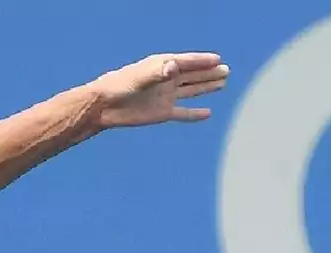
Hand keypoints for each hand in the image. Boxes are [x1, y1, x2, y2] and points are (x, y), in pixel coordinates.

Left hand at [86, 52, 229, 128]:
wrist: (104, 107)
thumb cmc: (119, 86)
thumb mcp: (140, 77)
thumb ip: (158, 72)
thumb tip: (174, 67)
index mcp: (162, 66)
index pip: (187, 62)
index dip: (202, 61)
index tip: (218, 60)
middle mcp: (166, 80)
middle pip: (193, 75)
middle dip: (209, 73)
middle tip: (226, 70)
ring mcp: (165, 96)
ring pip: (191, 90)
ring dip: (206, 87)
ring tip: (222, 82)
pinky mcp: (162, 112)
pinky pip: (183, 112)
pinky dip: (195, 114)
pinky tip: (207, 113)